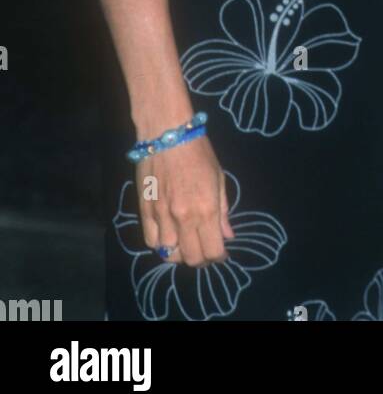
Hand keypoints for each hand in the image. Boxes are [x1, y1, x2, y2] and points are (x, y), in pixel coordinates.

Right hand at [136, 135, 234, 265]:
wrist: (167, 133)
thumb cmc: (199, 151)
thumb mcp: (219, 178)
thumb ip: (223, 211)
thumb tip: (227, 235)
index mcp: (206, 209)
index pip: (212, 250)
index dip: (218, 257)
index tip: (221, 252)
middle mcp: (183, 218)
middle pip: (191, 258)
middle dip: (201, 259)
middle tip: (205, 249)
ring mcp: (161, 216)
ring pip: (168, 254)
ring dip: (180, 253)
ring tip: (186, 243)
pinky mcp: (144, 211)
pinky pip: (150, 241)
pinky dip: (161, 245)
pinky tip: (169, 237)